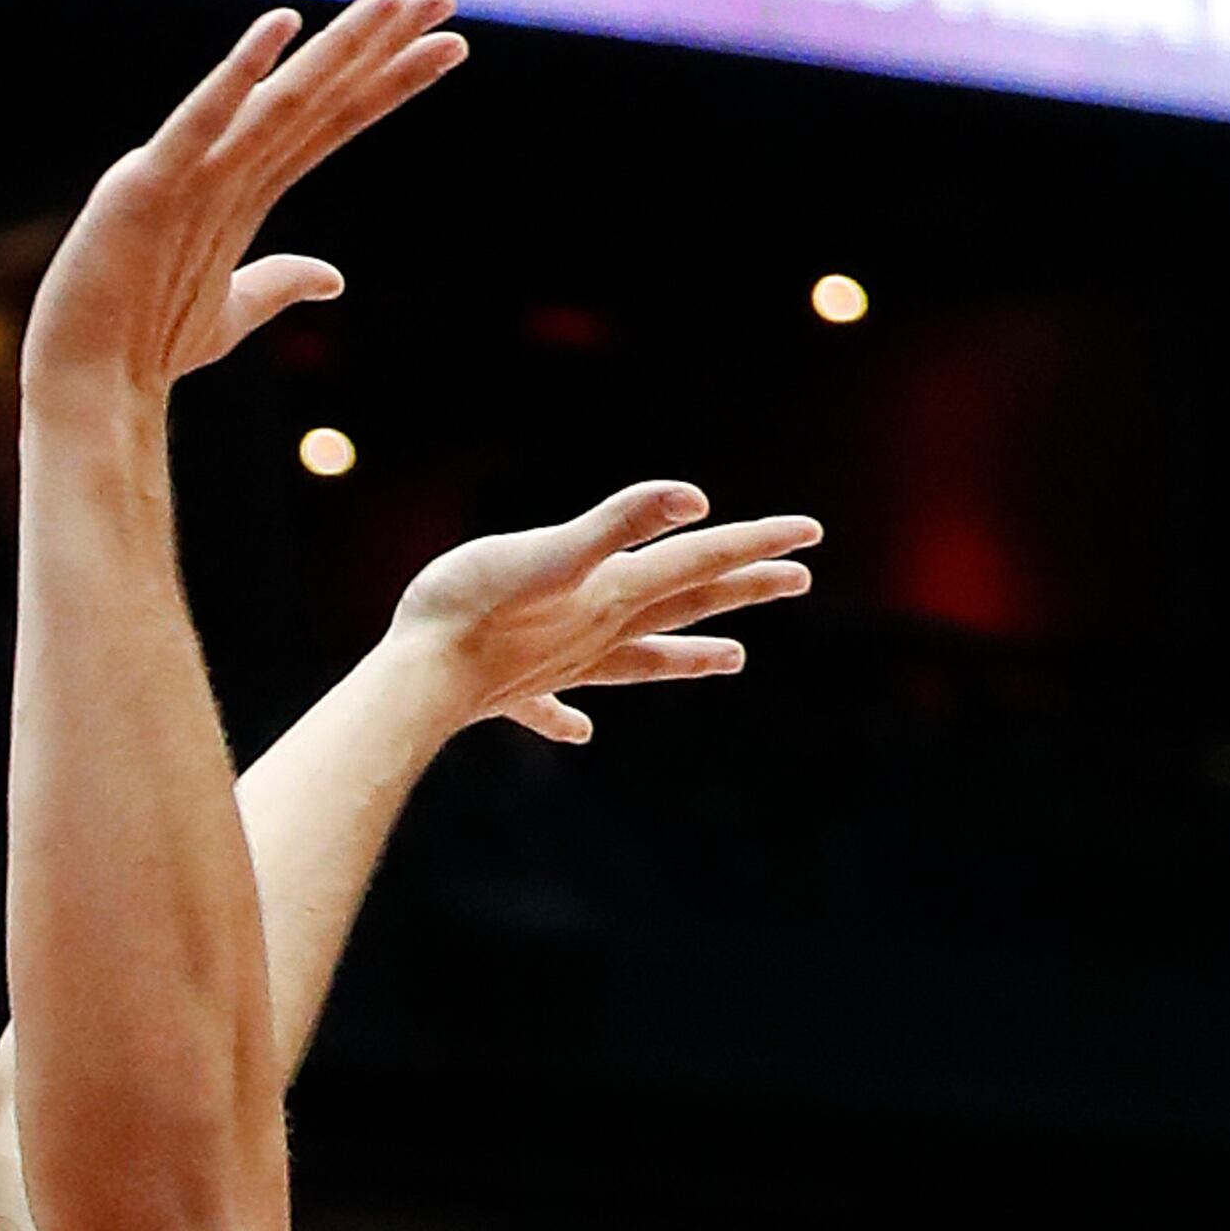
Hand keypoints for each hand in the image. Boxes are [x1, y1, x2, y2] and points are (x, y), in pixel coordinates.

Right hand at [23, 0, 466, 405]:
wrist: (90, 383)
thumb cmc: (145, 345)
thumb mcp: (230, 313)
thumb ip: (278, 283)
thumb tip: (332, 276)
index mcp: (244, 189)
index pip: (334, 122)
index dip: (391, 82)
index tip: (451, 45)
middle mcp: (223, 168)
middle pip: (318, 98)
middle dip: (380, 44)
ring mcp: (188, 174)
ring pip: (280, 101)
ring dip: (338, 48)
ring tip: (395, 1)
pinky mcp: (148, 188)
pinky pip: (203, 123)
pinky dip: (238, 75)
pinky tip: (280, 28)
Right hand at [380, 481, 822, 743]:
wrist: (418, 681)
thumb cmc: (472, 608)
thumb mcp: (547, 551)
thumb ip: (618, 524)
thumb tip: (695, 499)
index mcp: (613, 592)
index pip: (700, 558)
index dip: (755, 541)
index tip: (811, 532)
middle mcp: (600, 631)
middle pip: (687, 604)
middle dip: (744, 586)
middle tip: (797, 578)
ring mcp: (562, 666)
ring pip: (642, 657)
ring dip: (688, 654)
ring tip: (732, 658)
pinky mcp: (514, 689)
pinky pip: (551, 706)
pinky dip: (567, 717)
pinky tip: (579, 730)